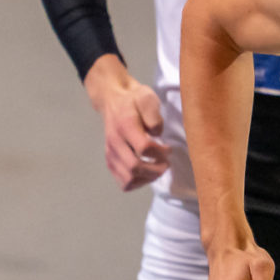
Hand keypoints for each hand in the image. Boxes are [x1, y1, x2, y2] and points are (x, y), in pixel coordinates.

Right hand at [84, 57, 171, 190]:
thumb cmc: (134, 100)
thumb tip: (156, 134)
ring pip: (128, 179)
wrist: (113, 101)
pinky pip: (124, 182)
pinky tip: (147, 173)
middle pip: (135, 167)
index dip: (160, 152)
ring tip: (157, 169)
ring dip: (147, 178)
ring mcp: (111, 154)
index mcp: (125, 125)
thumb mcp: (147, 97)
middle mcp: (115, 142)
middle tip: (166, 163)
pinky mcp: (110, 161)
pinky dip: (138, 182)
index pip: (143, 148)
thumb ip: (154, 115)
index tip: (169, 149)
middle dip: (156, 169)